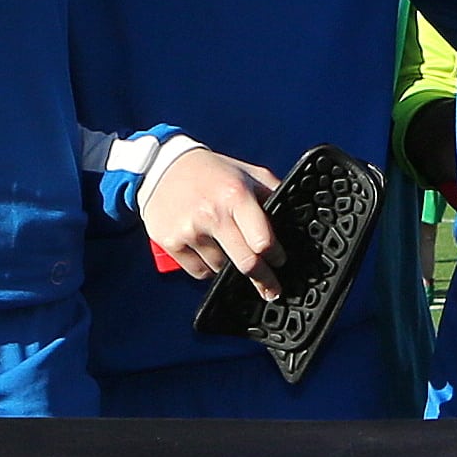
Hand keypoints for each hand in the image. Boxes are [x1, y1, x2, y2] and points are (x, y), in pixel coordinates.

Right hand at [136, 138, 286, 290]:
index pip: (263, 241)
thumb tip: (294, 220)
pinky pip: (199, 272)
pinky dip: (208, 268)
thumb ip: (272, 193)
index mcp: (235, 195)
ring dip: (229, 267)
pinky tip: (207, 250)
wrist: (162, 166)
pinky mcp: (171, 242)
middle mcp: (212, 214)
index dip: (276, 256)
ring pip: (221, 270)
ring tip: (226, 247)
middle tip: (272, 290)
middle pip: (246, 264)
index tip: (279, 261)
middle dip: (264, 280)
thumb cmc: (210, 171)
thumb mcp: (247, 173)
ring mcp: (190, 231)